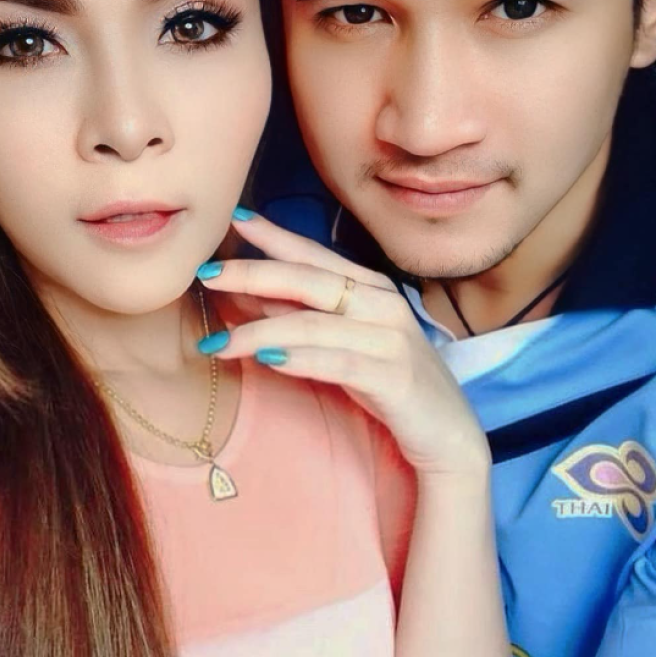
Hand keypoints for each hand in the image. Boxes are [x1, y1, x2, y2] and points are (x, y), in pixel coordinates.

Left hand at [197, 212, 489, 477]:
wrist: (448, 438)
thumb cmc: (390, 385)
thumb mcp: (344, 343)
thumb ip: (303, 318)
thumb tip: (249, 296)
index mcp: (371, 289)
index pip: (313, 255)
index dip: (273, 236)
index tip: (234, 219)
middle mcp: (383, 304)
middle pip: (308, 279)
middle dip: (253, 274)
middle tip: (206, 274)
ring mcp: (392, 338)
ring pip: (314, 323)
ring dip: (259, 331)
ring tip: (216, 344)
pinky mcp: (395, 377)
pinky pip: (337, 362)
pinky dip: (299, 359)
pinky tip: (266, 361)